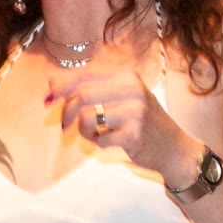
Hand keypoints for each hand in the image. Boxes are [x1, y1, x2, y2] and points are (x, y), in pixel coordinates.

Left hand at [48, 43, 194, 184]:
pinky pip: (99, 139)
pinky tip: (108, 142)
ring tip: (91, 135)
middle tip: (65, 125)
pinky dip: (97, 143)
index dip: (61, 86)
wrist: (173, 148)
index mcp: (128, 76)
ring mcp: (135, 111)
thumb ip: (90, 89)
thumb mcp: (122, 98)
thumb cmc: (141, 122)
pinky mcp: (134, 134)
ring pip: (87, 117)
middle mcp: (133, 89)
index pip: (85, 74)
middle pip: (82, 95)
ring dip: (82, 130)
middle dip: (67, 112)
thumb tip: (50, 84)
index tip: (48, 98)